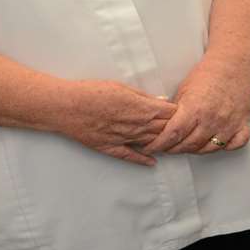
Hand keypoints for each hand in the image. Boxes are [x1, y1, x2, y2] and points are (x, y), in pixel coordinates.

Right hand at [52, 80, 175, 166]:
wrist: (66, 106)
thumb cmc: (91, 92)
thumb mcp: (121, 87)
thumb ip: (143, 97)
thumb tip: (161, 102)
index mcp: (141, 108)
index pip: (170, 113)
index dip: (179, 113)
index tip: (184, 112)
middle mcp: (136, 126)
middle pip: (164, 129)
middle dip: (174, 128)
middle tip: (182, 128)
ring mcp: (124, 139)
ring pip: (151, 143)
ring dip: (162, 143)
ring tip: (172, 143)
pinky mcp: (111, 147)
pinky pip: (131, 156)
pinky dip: (143, 160)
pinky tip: (152, 162)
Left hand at [144, 62, 249, 154]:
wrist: (233, 64)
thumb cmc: (207, 74)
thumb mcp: (183, 90)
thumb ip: (175, 112)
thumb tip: (162, 129)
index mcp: (195, 108)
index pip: (173, 134)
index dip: (160, 144)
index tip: (153, 147)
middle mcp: (212, 119)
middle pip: (189, 145)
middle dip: (174, 149)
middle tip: (167, 147)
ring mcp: (229, 124)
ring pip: (208, 149)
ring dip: (195, 150)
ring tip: (187, 145)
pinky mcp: (243, 125)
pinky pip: (233, 146)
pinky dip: (224, 147)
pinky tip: (215, 141)